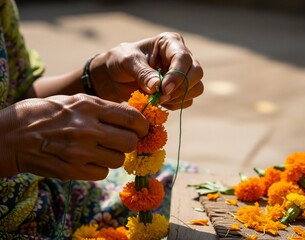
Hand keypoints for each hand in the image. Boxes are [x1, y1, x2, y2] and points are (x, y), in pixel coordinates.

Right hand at [0, 94, 147, 179]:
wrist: (11, 136)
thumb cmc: (44, 113)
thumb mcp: (74, 101)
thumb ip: (102, 108)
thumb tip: (130, 117)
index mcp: (89, 107)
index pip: (132, 118)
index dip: (143, 125)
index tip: (143, 129)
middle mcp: (87, 129)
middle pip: (130, 142)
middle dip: (130, 142)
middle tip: (121, 140)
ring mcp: (79, 152)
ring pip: (118, 160)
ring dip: (114, 156)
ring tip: (100, 149)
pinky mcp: (72, 171)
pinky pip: (102, 173)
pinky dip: (100, 168)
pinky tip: (88, 159)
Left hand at [90, 32, 203, 109]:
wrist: (115, 77)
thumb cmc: (121, 62)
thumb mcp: (127, 62)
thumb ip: (142, 73)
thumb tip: (158, 87)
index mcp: (170, 43)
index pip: (183, 58)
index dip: (177, 75)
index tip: (164, 89)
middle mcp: (181, 57)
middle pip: (196, 73)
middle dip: (181, 88)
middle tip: (160, 97)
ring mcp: (183, 74)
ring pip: (196, 88)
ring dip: (179, 98)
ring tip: (158, 100)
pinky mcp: (181, 90)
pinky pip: (188, 101)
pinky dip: (176, 105)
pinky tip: (160, 103)